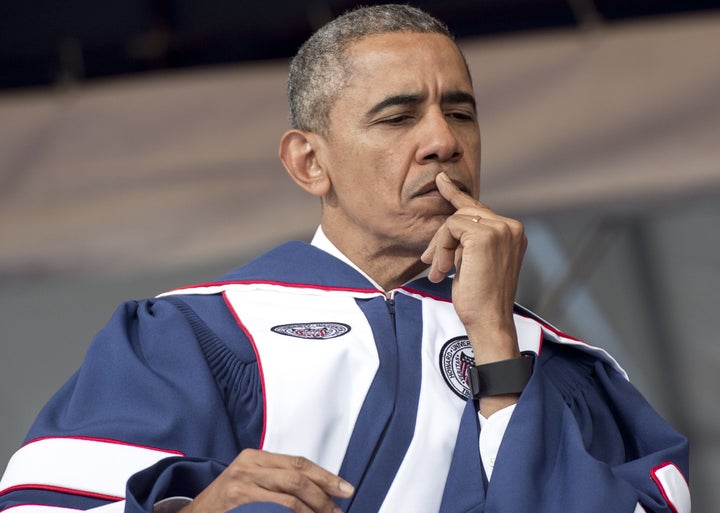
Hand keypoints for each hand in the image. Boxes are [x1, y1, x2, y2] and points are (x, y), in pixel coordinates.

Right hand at [181, 449, 353, 512]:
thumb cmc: (226, 502)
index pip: (299, 463)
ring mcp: (241, 485)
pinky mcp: (238, 502)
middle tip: (338, 511)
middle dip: (324, 496)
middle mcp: (248, 466)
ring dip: (312, 511)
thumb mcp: (250, 481)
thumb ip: (278, 480)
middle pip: (298, 478)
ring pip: (289, 498)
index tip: (346, 489)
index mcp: (255, 457)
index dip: (326, 476)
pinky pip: (275, 511)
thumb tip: (320, 491)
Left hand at [421, 172, 526, 364]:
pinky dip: (441, 249)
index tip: (441, 181)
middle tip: (428, 260)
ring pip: (454, 221)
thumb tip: (450, 224)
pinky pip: (450, 228)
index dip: (456, 195)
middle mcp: (511, 226)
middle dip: (441, 237)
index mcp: (513, 232)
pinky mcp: (485, 235)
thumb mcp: (474, 261)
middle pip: (464, 213)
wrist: (489, 321)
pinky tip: (444, 270)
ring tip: (440, 272)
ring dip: (440, 248)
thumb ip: (470, 240)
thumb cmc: (480, 298)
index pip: (479, 209)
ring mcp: (501, 229)